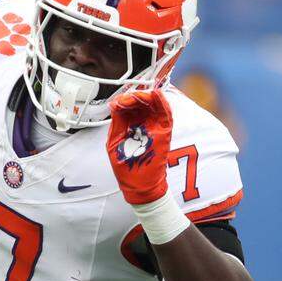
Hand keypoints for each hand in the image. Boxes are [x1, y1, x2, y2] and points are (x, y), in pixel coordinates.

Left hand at [106, 88, 172, 204]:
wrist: (140, 185)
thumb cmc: (127, 167)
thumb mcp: (114, 141)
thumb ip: (117, 122)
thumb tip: (115, 104)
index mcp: (130, 125)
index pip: (129, 105)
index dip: (124, 99)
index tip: (118, 102)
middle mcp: (144, 124)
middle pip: (142, 101)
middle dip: (134, 96)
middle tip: (127, 99)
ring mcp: (156, 127)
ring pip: (154, 104)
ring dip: (146, 97)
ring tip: (136, 98)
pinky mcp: (165, 132)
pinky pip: (167, 113)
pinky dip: (162, 102)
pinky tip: (155, 95)